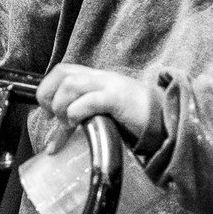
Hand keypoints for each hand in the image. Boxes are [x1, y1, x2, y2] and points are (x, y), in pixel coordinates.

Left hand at [35, 64, 153, 148]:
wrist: (165, 117)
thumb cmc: (134, 118)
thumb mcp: (103, 112)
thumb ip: (82, 117)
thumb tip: (54, 142)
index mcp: (96, 78)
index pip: (61, 70)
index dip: (47, 89)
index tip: (48, 113)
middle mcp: (100, 77)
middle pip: (62, 73)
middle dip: (48, 95)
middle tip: (54, 117)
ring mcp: (109, 86)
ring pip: (71, 84)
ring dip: (61, 107)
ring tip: (68, 123)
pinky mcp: (118, 99)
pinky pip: (90, 100)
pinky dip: (77, 112)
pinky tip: (78, 123)